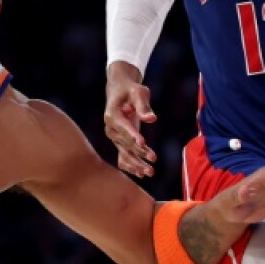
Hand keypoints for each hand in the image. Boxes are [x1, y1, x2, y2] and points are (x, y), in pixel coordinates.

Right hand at [103, 62, 157, 176]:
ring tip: (150, 172)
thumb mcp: (138, 92)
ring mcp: (114, 136)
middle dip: (139, 152)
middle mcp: (110, 128)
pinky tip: (141, 174)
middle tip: (153, 159)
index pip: (124, 128)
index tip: (143, 144)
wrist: (119, 90)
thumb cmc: (130, 89)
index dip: (133, 136)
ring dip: (136, 164)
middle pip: (126, 143)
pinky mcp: (119, 141)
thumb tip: (152, 119)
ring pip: (124, 153)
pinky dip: (130, 165)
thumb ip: (143, 106)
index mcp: (112, 115)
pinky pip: (123, 156)